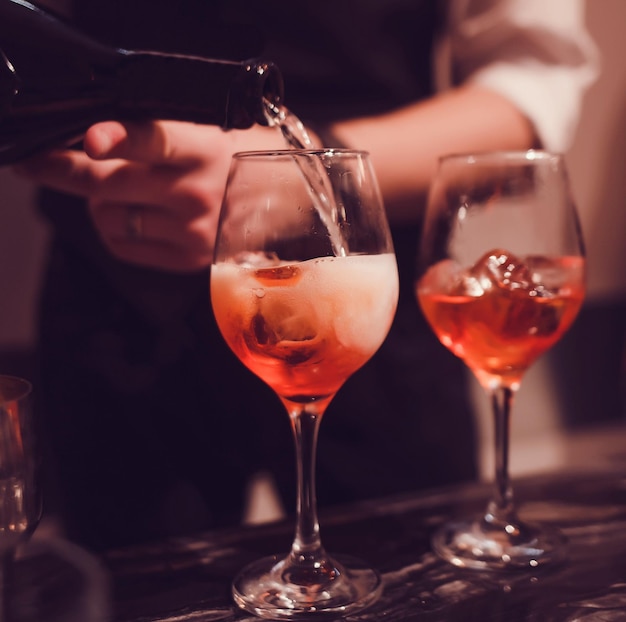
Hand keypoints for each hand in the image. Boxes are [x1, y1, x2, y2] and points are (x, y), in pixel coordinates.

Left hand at [14, 120, 286, 271]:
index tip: (92, 139)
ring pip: (107, 216)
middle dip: (63, 170)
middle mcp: (199, 194)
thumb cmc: (229, 159)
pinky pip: (121, 246)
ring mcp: (194, 233)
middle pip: (109, 183)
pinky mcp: (188, 261)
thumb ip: (150, 133)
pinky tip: (136, 216)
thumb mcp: (201, 131)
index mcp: (204, 149)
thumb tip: (85, 144)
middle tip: (41, 161)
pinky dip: (113, 228)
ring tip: (127, 191)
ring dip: (100, 201)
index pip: (156, 139)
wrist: (276, 202)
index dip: (120, 137)